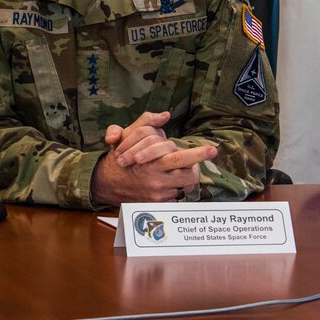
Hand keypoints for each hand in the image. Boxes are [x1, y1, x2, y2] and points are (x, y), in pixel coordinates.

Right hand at [90, 122, 217, 205]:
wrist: (106, 183)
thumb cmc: (120, 157)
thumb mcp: (127, 135)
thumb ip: (146, 122)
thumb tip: (165, 115)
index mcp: (152, 163)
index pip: (181, 159)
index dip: (198, 154)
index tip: (212, 149)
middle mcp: (157, 180)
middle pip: (189, 175)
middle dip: (200, 166)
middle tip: (210, 154)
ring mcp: (158, 194)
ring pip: (185, 186)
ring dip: (187, 176)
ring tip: (185, 168)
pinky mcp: (157, 204)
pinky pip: (176, 196)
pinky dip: (176, 188)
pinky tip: (171, 180)